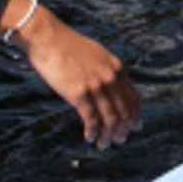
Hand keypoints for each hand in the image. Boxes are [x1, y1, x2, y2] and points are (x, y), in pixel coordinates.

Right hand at [8, 0, 141, 147]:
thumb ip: (107, 71)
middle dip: (122, 130)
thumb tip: (110, 89)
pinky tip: (90, 138)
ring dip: (108, 136)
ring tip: (104, 144)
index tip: (135, 127)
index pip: (133, 98)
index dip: (135, 116)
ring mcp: (95, 86)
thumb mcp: (97, 54)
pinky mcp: (78, 93)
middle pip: (123, 112)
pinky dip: (92, 132)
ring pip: (109, 119)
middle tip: (118, 140)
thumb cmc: (67, 45)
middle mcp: (109, 78)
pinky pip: (91, 119)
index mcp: (116, 68)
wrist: (47, 37)